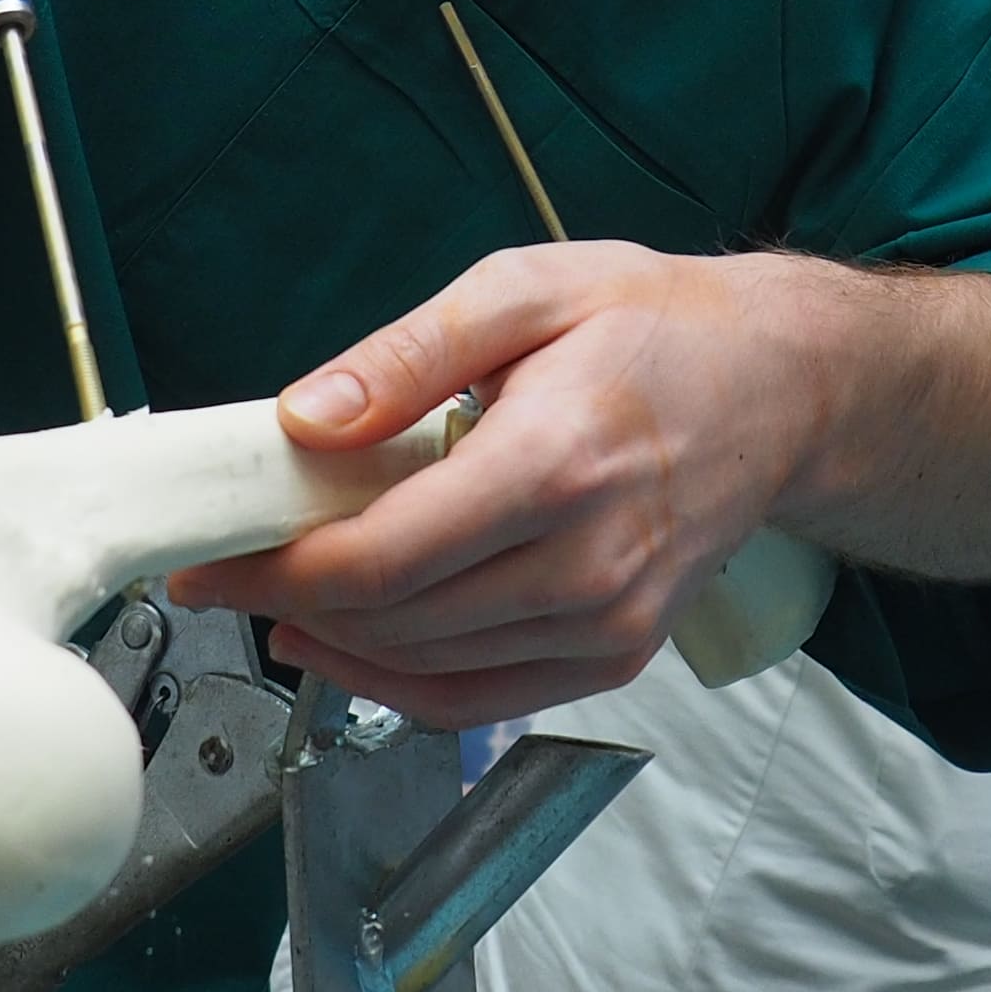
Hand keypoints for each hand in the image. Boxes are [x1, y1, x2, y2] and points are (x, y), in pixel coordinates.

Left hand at [169, 243, 833, 725]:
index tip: (210, 559)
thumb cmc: (656, 328)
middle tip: (230, 567)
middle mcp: (588, 562)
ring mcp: (608, 622)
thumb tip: (304, 418)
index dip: (274, 571)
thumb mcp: (526, 291)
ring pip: (427, 671)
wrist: (780, 388)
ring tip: (282, 597)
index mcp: (556, 463)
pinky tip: (353, 643)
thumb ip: (407, 354)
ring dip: (335, 645)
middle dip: (287, 602)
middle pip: (392, 622)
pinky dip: (401, 683)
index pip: (380, 558)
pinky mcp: (618, 653)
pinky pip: (481, 700)